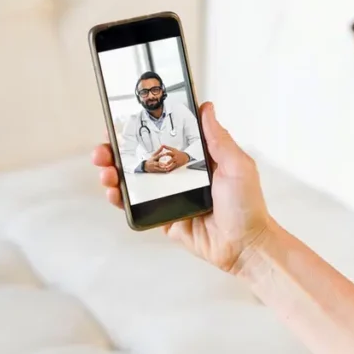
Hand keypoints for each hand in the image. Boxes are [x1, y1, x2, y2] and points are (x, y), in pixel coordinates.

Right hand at [94, 102, 272, 273]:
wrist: (245, 245)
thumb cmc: (247, 206)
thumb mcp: (237, 165)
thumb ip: (218, 138)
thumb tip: (206, 108)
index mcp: (197, 159)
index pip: (164, 136)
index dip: (143, 128)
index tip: (124, 119)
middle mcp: (180, 175)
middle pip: (142, 157)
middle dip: (118, 150)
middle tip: (106, 146)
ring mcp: (170, 196)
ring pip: (134, 181)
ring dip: (114, 172)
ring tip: (105, 169)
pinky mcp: (163, 217)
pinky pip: (137, 207)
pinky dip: (121, 199)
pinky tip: (114, 192)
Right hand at [143, 146, 175, 172]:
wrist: (146, 166)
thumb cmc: (151, 159)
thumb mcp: (154, 154)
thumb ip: (159, 151)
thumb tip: (162, 146)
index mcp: (154, 158)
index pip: (157, 156)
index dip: (161, 155)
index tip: (165, 153)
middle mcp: (154, 163)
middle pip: (157, 163)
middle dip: (161, 164)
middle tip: (166, 164)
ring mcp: (154, 167)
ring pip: (159, 168)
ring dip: (163, 168)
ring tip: (167, 168)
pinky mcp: (156, 171)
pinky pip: (160, 171)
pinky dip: (163, 171)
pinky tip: (167, 171)